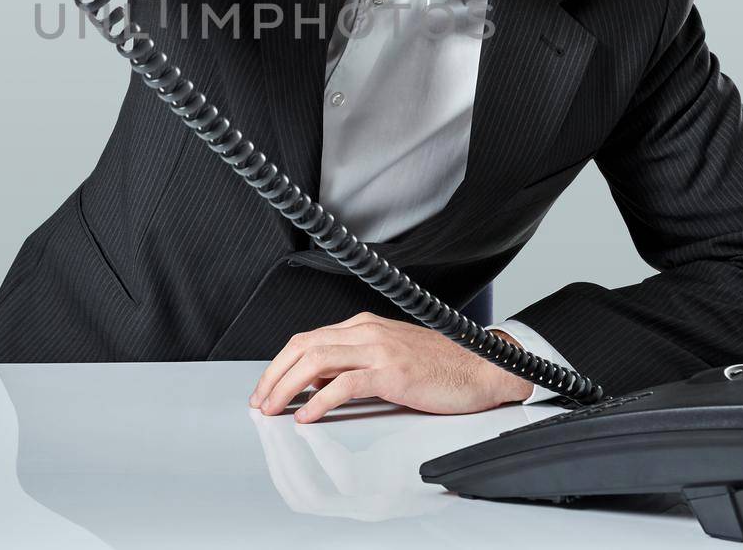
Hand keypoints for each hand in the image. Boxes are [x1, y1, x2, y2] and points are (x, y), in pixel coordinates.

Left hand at [248, 311, 534, 423]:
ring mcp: (380, 349)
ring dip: (288, 387)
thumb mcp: (389, 357)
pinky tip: (309, 415)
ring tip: (275, 409)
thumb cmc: (440, 366)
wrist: (482, 366)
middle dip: (274, 375)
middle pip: (303, 347)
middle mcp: (367, 332)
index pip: (307, 339)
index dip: (279, 364)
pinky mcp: (393, 372)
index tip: (266, 387)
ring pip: (317, 361)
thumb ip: (353, 364)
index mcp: (364, 326)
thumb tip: (317, 384)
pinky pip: (346, 384)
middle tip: (260, 401)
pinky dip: (320, 400)